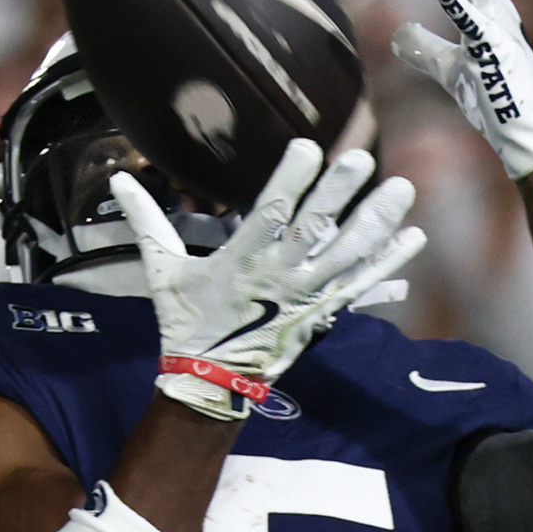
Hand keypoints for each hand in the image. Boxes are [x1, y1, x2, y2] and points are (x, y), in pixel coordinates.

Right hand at [113, 137, 423, 423]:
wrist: (210, 383)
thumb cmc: (186, 322)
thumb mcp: (162, 272)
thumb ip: (147, 222)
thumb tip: (119, 179)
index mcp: (241, 261)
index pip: (269, 215)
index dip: (290, 181)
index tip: (308, 147)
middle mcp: (279, 278)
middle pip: (315, 232)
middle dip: (339, 196)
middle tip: (363, 160)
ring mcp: (306, 298)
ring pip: (346, 257)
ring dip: (376, 225)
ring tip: (402, 190)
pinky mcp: (323, 314)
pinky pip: (360, 286)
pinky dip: (388, 264)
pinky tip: (413, 239)